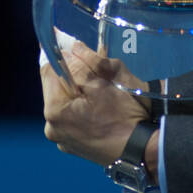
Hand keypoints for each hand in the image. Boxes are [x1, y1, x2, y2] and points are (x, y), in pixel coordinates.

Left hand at [40, 38, 154, 171]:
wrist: (144, 151)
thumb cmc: (124, 115)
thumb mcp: (104, 82)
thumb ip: (81, 63)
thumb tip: (68, 49)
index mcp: (54, 110)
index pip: (48, 70)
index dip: (59, 54)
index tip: (68, 41)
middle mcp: (51, 127)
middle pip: (57, 87)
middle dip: (73, 73)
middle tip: (94, 65)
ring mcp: (63, 140)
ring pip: (67, 102)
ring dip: (80, 89)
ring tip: (101, 85)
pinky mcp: (74, 146)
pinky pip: (74, 117)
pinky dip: (83, 106)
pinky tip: (101, 105)